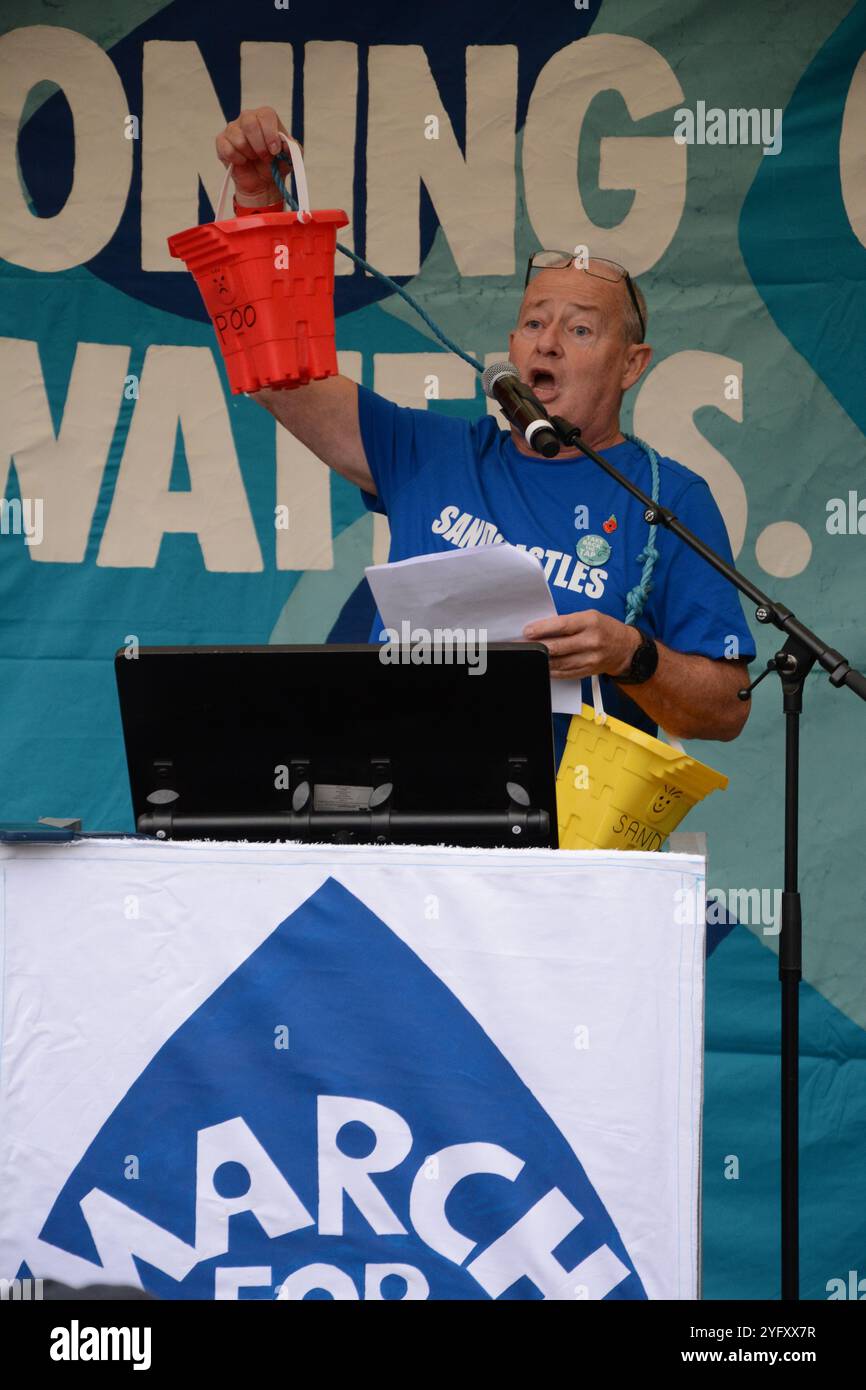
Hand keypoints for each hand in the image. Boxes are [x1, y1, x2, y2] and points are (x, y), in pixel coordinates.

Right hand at [215, 108, 294, 203]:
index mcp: (265, 116)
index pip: (266, 115)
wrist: (263, 182)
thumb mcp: (290, 158)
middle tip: (265, 157)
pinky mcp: (222, 142)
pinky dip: (237, 159)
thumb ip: (292, 149)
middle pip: (250, 123)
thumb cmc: (275, 164)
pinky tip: (242, 161)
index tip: (275, 151)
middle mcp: (247, 117)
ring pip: (238, 138)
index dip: (270, 134)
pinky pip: (227, 149)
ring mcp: (233, 129)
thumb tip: (286, 145)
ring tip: (253, 158)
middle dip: (259, 145)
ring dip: (249, 154)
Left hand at [523, 611, 641, 679]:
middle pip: (558, 647)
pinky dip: (552, 670)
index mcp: (591, 622)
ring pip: (559, 662)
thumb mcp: (590, 616)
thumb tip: (543, 628)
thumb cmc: (605, 628)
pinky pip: (565, 673)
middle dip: (538, 646)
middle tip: (524, 644)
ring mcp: (590, 659)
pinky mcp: (588, 671)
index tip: (528, 631)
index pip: (562, 625)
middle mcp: (591, 641)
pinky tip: (543, 666)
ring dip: (542, 660)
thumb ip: (569, 622)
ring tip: (531, 655)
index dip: (542, 629)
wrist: (626, 648)